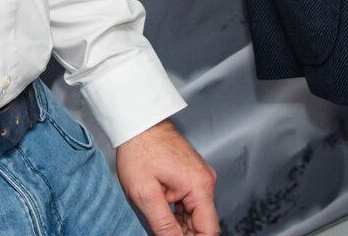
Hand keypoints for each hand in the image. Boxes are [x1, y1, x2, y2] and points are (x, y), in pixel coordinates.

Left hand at [115, 119, 218, 235]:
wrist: (138, 123)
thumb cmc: (140, 150)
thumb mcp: (146, 194)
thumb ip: (163, 225)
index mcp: (200, 186)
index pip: (209, 230)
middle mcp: (205, 182)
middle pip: (202, 224)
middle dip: (185, 235)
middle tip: (162, 235)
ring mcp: (199, 179)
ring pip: (195, 216)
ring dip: (180, 228)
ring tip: (160, 227)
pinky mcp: (191, 177)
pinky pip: (190, 204)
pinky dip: (178, 216)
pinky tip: (163, 219)